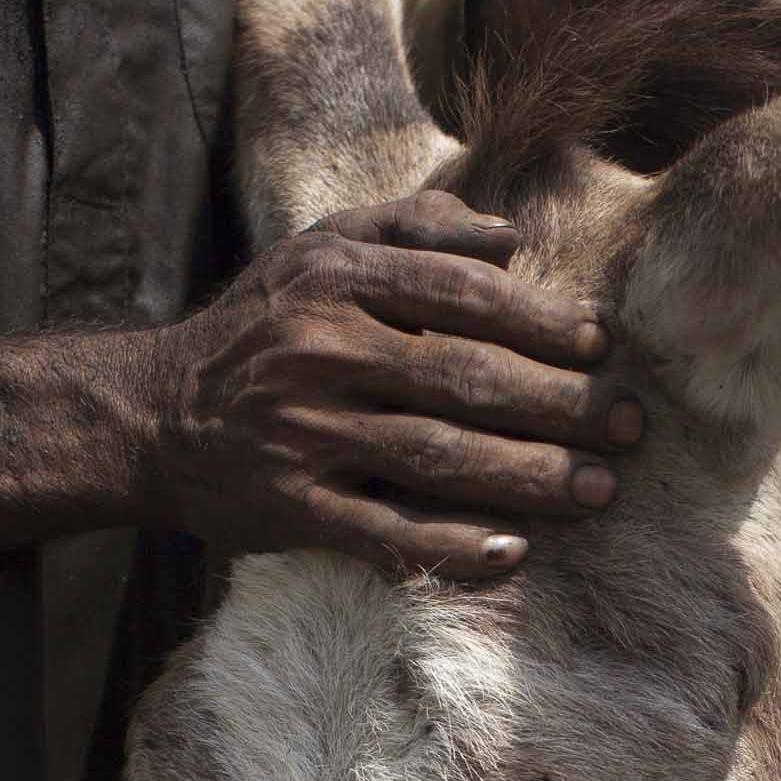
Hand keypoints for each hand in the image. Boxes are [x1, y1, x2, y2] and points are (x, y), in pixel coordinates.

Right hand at [132, 192, 642, 580]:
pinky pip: (386, 534)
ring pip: (438, 458)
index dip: (541, 323)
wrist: (151, 414)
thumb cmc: (259, 328)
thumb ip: (410, 228)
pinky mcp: (294, 508)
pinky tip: (512, 553)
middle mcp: (323, 353)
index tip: (601, 347)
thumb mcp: (317, 251)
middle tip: (629, 427)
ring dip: (528, 478)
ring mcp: (307, 435)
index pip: (461, 298)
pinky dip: (451, 547)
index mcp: (336, 283)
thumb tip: (508, 237)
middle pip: (465, 381)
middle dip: (560, 406)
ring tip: (599, 490)